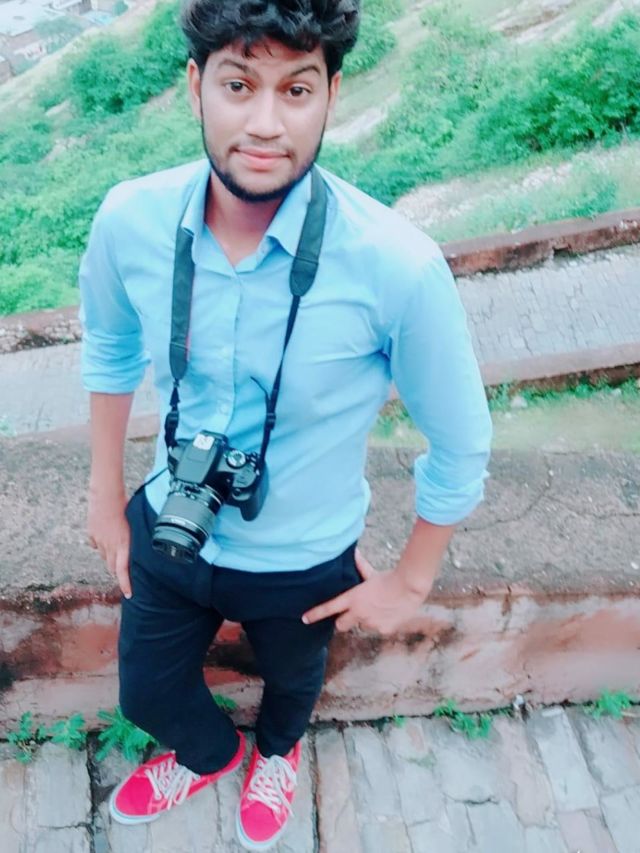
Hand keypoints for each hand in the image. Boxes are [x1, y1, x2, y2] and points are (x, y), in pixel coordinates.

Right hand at [87, 490, 131, 598]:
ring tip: (117, 547)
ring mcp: (99, 541)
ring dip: (110, 557)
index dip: (125, 584)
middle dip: (118, 572)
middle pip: (113, 567)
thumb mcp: (134, 524)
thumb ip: (133, 539)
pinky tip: (106, 535)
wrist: (106, 494)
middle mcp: (110, 545)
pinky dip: (101, 545)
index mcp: (124, 543)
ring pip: (105, 556)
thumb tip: (138, 548)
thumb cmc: (125, 506)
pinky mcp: (92, 535)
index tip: (129, 594)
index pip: (123, 570)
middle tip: (125, 573)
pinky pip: (96, 545)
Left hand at [301, 548, 428, 635]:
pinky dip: (382, 624)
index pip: (329, 608)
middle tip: (352, 614)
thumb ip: (360, 567)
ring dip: (367, 620)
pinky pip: (378, 629)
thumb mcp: (371, 574)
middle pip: (341, 625)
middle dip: (344, 622)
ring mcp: (370, 623)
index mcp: (352, 599)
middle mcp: (358, 613)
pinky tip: (390, 614)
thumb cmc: (390, 578)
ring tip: (380, 608)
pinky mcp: (382, 630)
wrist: (409, 587)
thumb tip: (354, 553)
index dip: (315, 614)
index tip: (304, 619)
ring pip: (363, 626)